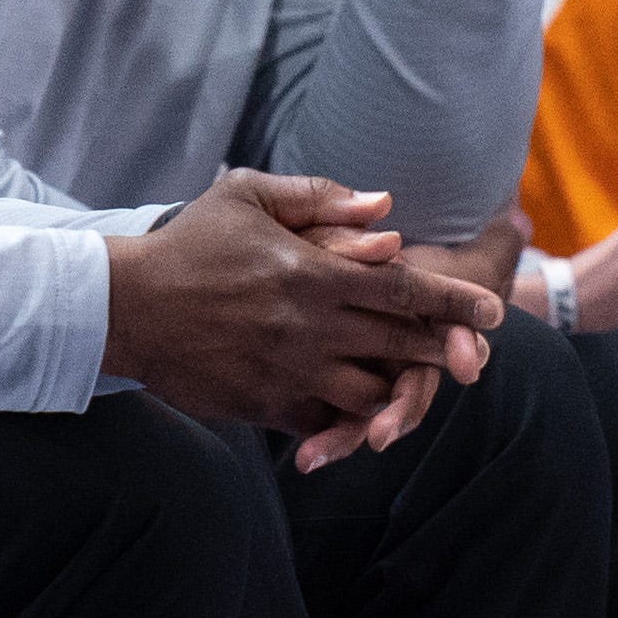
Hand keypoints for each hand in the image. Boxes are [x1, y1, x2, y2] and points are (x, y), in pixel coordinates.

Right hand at [103, 171, 501, 461]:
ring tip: (416, 385)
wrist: (125, 307)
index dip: (455, 302)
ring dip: (398, 390)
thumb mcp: (247, 197)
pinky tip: (355, 412)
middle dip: (445, 349)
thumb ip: (319, 199)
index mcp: (314, 273)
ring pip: (371, 392)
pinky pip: (322, 420)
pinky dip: (345, 419)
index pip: (405, 290)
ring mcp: (289, 371)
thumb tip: (386, 208)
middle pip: (401, 344)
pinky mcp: (264, 405)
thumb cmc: (189, 244)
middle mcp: (311, 328)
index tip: (492, 312)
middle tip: (474, 353)